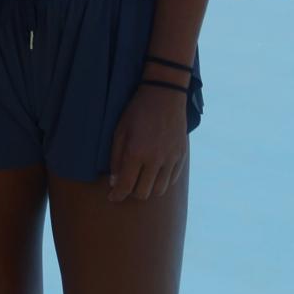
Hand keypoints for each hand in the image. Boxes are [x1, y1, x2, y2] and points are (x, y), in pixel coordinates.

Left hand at [106, 82, 189, 202]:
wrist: (165, 95)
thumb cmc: (138, 111)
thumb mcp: (120, 130)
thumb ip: (116, 158)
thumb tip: (115, 182)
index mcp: (136, 153)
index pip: (126, 186)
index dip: (117, 195)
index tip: (113, 197)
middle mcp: (155, 160)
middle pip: (143, 193)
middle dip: (132, 193)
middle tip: (127, 184)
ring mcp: (171, 159)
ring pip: (159, 190)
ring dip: (148, 189)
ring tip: (142, 180)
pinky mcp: (181, 156)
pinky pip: (172, 180)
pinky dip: (162, 181)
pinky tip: (155, 173)